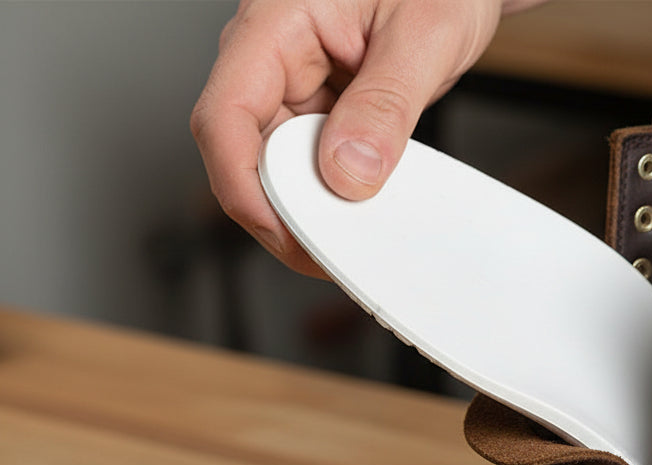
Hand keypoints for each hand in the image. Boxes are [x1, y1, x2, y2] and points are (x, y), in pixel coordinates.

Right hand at [192, 0, 536, 274]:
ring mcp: (296, 84)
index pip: (226, 117)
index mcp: (275, 23)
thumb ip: (386, 104)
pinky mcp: (324, 108)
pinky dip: (336, 193)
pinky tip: (363, 212)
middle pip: (246, 154)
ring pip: (280, 167)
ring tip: (354, 238)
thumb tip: (348, 173)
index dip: (245, 187)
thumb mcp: (425, 35)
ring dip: (312, 208)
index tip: (285, 233)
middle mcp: (273, 56)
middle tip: (330, 254)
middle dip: (283, 212)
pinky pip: (314, 162)